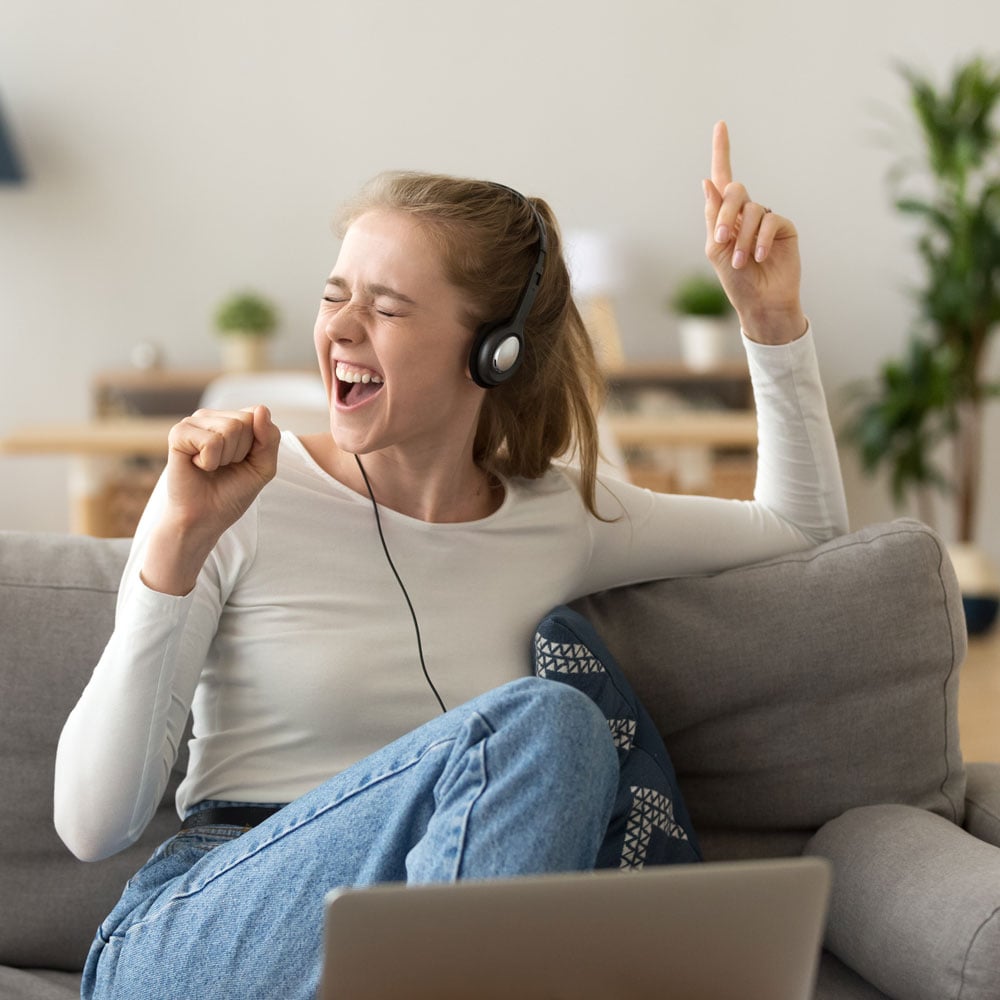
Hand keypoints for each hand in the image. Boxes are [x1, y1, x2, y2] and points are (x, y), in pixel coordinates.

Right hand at [141, 405, 280, 594]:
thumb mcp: (263, 467)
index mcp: (231, 420)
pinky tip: (197, 466)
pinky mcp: (178, 434)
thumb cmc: (232, 492)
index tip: (243, 462)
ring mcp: (193, 423)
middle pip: (246, 421)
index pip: (259, 414)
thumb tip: (260, 409)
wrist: (204, 518)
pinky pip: (211, 441)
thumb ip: (270, 438)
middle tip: (224, 467)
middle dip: (242, 452)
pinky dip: (210, 461)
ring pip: (231, 429)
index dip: (259, 445)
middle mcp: (211, 417)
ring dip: (226, 458)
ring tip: (211, 467)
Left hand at [703, 121, 806, 343]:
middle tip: (721, 240)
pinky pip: (770, 221)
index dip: (722, 152)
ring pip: (752, 210)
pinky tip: (758, 257)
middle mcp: (747, 213)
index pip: (723, 180)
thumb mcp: (716, 248)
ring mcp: (766, 219)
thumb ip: (714, 216)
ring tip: (741, 261)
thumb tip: (708, 181)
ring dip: (742, 238)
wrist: (760, 303)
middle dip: (725, 213)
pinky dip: (760, 240)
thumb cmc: (736, 280)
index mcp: (726, 216)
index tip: (721, 124)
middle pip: (735, 191)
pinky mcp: (784, 228)